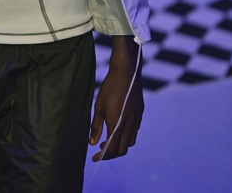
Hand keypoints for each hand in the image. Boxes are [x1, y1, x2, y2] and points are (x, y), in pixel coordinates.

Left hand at [89, 36, 143, 160]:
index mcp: (117, 125)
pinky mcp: (140, 114)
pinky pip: (134, 131)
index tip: (94, 158)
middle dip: (111, 153)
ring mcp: (136, 120)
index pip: (111, 149)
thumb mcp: (98, 106)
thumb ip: (96, 126)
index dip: (103, 157)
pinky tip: (118, 128)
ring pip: (130, 142)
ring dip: (119, 145)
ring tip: (108, 140)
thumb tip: (92, 143)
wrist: (127, 73)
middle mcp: (129, 126)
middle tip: (100, 151)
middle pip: (122, 149)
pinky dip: (126, 136)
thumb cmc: (109, 88)